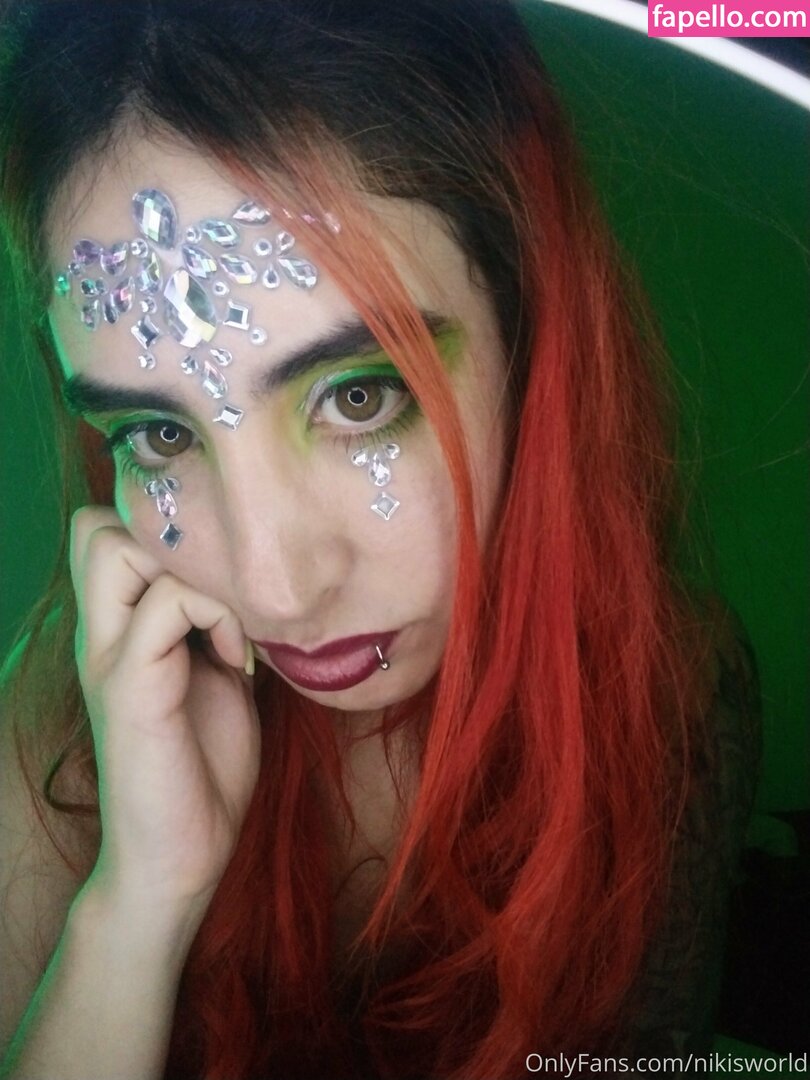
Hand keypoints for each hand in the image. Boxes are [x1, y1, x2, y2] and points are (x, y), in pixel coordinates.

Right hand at [70, 506, 260, 913]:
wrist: (181, 856)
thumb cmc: (204, 769)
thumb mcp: (219, 678)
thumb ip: (217, 626)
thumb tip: (259, 583)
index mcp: (120, 631)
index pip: (105, 532)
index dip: (163, 534)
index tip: (221, 580)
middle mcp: (102, 635)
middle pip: (94, 526)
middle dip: (165, 540)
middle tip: (218, 591)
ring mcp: (110, 658)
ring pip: (116, 548)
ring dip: (190, 571)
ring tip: (230, 625)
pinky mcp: (131, 689)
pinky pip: (166, 604)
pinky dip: (215, 615)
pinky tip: (237, 660)